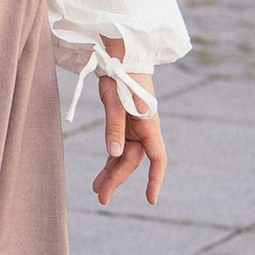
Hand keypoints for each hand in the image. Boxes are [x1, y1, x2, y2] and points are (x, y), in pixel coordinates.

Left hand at [92, 66, 165, 210]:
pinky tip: (102, 174)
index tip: (150, 200)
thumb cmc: (120, 74)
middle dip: (117, 179)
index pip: (157, 159)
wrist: (121, 55)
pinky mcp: (125, 123)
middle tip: (101, 198)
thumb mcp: (114, 100)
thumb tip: (113, 154)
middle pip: (132, 161)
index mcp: (149, 124)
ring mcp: (134, 127)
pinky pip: (118, 147)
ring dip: (112, 173)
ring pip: (124, 156)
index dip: (155, 179)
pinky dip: (110, 160)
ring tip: (97, 191)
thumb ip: (114, 127)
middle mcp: (144, 129)